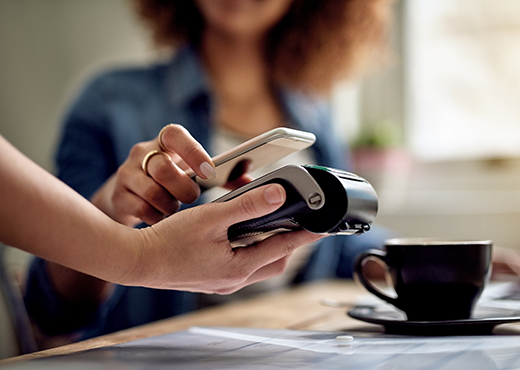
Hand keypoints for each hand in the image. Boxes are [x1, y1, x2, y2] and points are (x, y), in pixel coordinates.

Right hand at [91, 124, 216, 225]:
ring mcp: (127, 174)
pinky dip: (157, 218)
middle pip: (163, 168)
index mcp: (165, 142)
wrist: (130, 196)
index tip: (209, 172)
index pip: (174, 135)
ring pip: (151, 191)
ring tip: (175, 209)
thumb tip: (249, 181)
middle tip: (192, 198)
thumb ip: (225, 177)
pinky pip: (141, 209)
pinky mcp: (118, 196)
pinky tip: (162, 220)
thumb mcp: (195, 173)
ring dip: (170, 205)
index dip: (192, 151)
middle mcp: (143, 154)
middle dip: (184, 188)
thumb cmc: (174, 182)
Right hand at [128, 184, 324, 292]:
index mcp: (238, 267)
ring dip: (266, 246)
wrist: (136, 261)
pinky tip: (238, 236)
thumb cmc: (168, 242)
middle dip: (287, 242)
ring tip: (267, 224)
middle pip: (274, 261)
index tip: (322, 226)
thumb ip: (247, 206)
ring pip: (257, 264)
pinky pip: (241, 266)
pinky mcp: (211, 278)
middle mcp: (234, 280)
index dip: (305, 235)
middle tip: (294, 222)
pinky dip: (248, 250)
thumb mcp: (211, 218)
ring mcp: (222, 282)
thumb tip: (279, 195)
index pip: (284, 248)